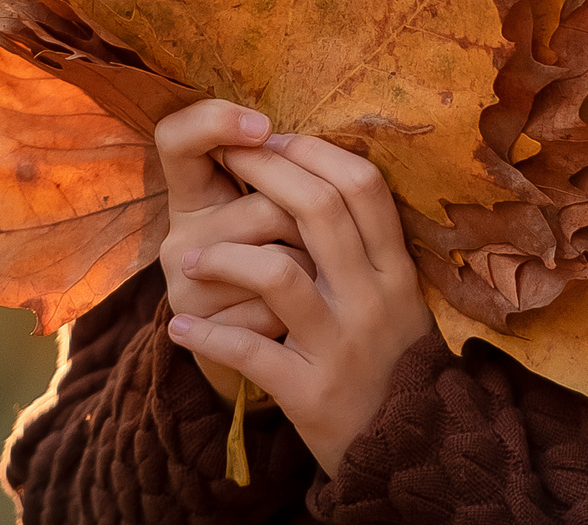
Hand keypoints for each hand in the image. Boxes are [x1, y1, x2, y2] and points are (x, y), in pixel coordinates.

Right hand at [152, 101, 313, 397]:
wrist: (258, 362)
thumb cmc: (272, 269)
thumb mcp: (270, 219)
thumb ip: (284, 178)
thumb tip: (315, 144)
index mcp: (193, 198)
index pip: (175, 139)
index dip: (213, 121)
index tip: (262, 124)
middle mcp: (179, 242)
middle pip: (264, 209)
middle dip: (314, 227)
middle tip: (325, 241)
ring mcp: (185, 291)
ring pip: (276, 264)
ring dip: (315, 272)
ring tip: (318, 279)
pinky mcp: (206, 336)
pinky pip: (274, 314)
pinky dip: (302, 317)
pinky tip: (301, 321)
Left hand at [166, 133, 436, 474]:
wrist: (408, 451)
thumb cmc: (390, 360)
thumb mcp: (398, 298)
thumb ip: (367, 248)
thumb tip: (317, 178)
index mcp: (395, 269)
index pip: (362, 186)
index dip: (314, 152)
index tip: (275, 137)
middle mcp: (373, 299)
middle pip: (319, 210)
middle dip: (266, 173)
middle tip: (228, 159)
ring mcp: (342, 345)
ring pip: (278, 274)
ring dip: (225, 256)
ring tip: (192, 259)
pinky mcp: (311, 392)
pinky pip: (251, 351)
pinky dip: (209, 337)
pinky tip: (180, 329)